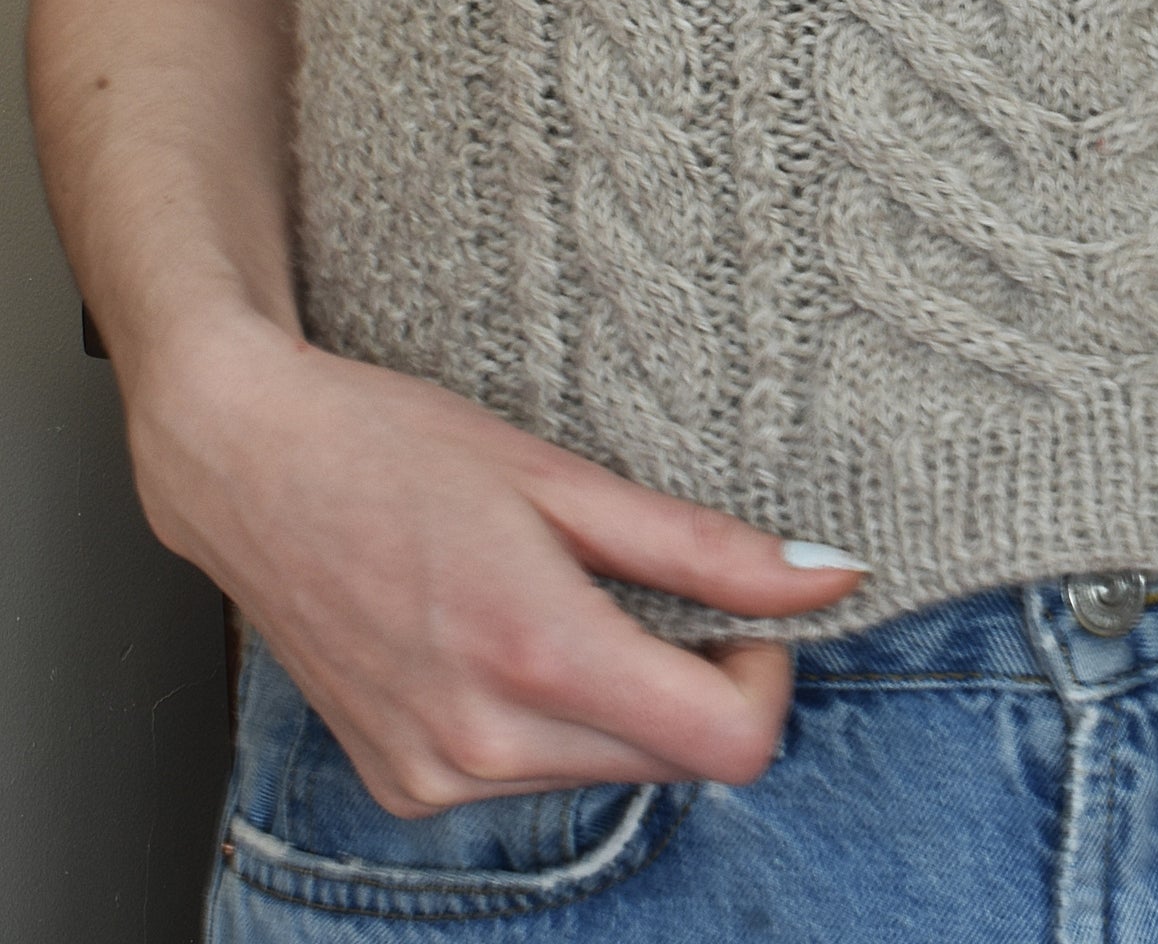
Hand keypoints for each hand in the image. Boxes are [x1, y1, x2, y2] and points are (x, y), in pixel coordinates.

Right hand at [125, 312, 866, 816]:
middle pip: (673, 761)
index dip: (767, 681)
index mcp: (537, 655)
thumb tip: (832, 577)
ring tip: (570, 598)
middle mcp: (482, 742)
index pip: (727, 745)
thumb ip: (707, 548)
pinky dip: (554, 719)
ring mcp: (432, 777)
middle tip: (665, 590)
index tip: (751, 616)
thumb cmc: (397, 447)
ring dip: (625, 702)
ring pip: (606, 771)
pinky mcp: (402, 786)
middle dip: (701, 684)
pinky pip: (529, 776)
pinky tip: (510, 636)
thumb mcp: (568, 479)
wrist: (248, 463)